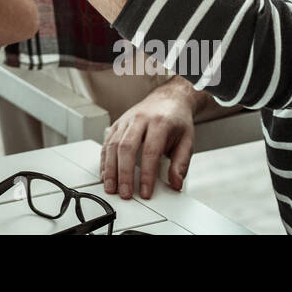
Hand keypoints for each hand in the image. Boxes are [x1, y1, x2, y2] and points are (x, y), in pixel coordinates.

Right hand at [99, 78, 197, 199]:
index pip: (150, 151)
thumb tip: (175, 183)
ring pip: (113, 145)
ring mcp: (126, 121)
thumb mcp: (188, 140)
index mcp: (160, 123)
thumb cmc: (177, 120)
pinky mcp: (117, 124)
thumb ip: (181, 163)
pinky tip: (105, 174)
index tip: (145, 192)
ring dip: (110, 169)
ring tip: (111, 187)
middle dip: (124, 173)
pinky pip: (107, 142)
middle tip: (124, 193)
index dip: (146, 174)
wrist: (168, 99)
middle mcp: (140, 120)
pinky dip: (104, 160)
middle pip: (127, 147)